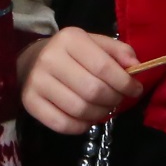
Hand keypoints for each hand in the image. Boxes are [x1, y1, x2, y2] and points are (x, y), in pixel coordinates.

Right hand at [18, 27, 142, 134]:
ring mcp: (37, 81)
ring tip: (104, 109)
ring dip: (99, 114)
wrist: (32, 60)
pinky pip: (62, 124)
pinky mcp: (29, 102)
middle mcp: (50, 58)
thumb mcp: (95, 44)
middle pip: (93, 91)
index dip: (125, 83)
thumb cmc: (71, 53)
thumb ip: (118, 51)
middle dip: (113, 100)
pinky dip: (80, 127)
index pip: (104, 67)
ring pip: (79, 109)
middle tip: (118, 100)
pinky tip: (86, 119)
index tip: (135, 90)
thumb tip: (136, 66)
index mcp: (70, 39)